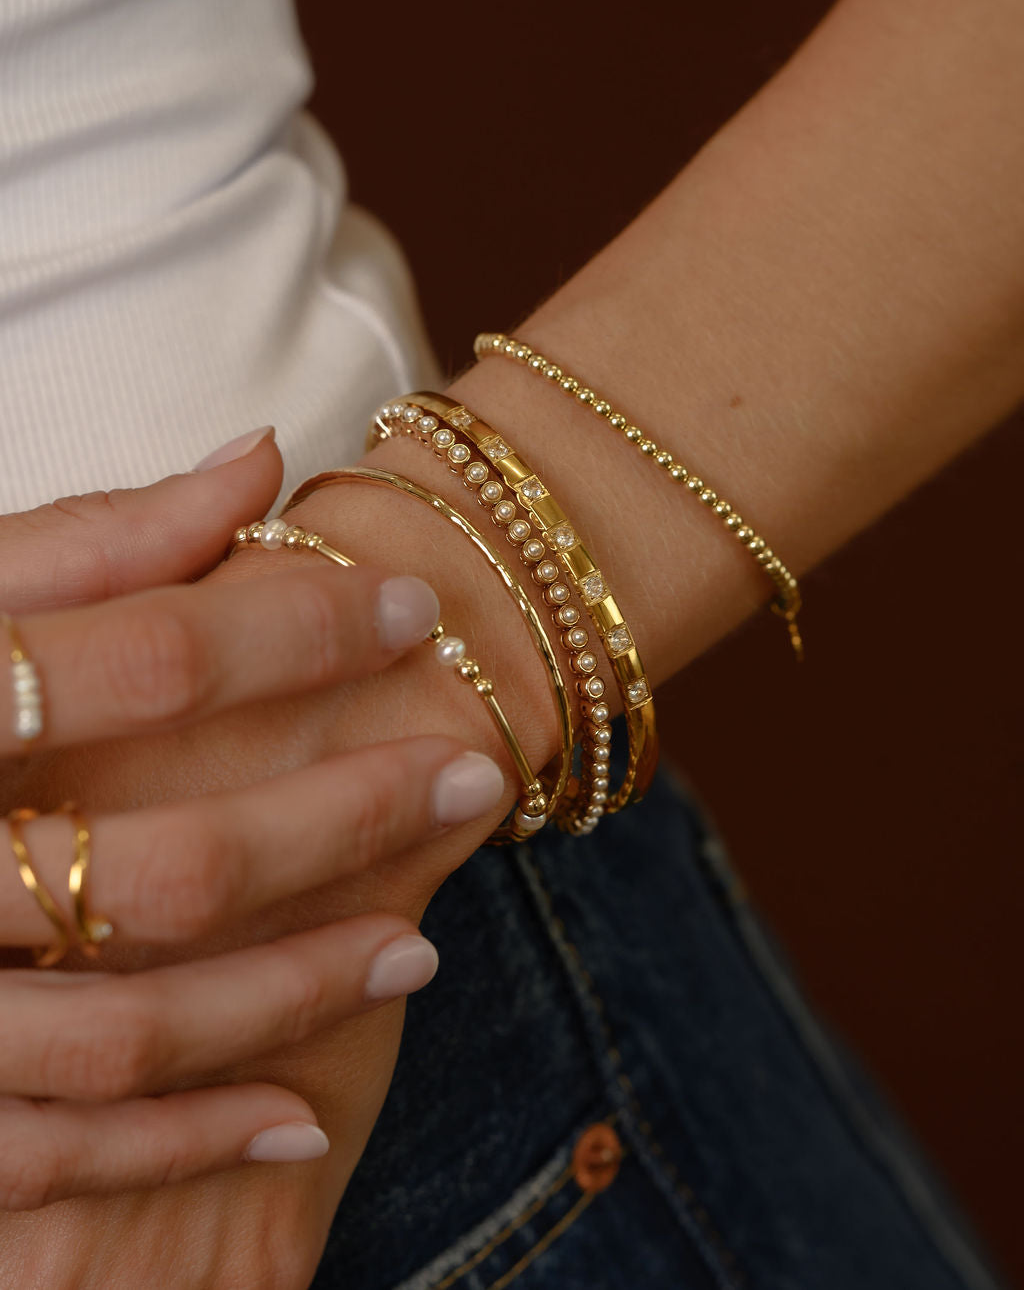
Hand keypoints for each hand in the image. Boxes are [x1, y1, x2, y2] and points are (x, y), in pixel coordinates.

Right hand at [0, 438, 503, 1209]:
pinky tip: (298, 1112)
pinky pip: (58, 1156)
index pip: (153, 662)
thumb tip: (259, 458)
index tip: (418, 612)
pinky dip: (186, 1140)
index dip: (304, 635)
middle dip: (346, 823)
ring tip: (420, 955)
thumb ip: (90, 542)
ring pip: (130, 1030)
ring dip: (296, 997)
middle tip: (474, 778)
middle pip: (171, 864)